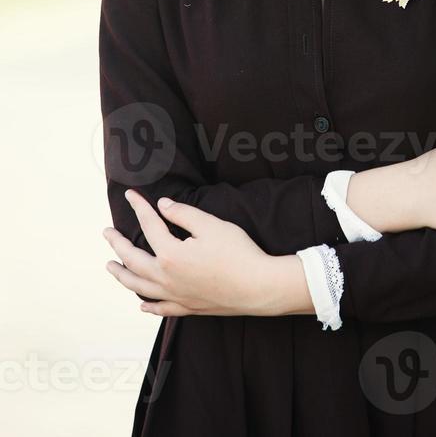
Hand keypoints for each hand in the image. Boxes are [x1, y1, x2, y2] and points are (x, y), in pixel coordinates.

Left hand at [104, 189, 290, 317]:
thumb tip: (163, 205)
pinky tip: (141, 303)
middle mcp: (165, 277)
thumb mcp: (213, 226)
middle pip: (132, 259)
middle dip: (117, 244)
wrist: (258, 287)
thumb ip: (184, 214)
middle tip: (107, 233)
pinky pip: (160, 308)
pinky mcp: (187, 307)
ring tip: (110, 266)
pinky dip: (148, 306)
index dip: (139, 208)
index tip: (130, 195)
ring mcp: (174, 295)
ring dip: (121, 275)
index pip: (149, 226)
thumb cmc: (238, 254)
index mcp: (170, 254)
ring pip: (138, 286)